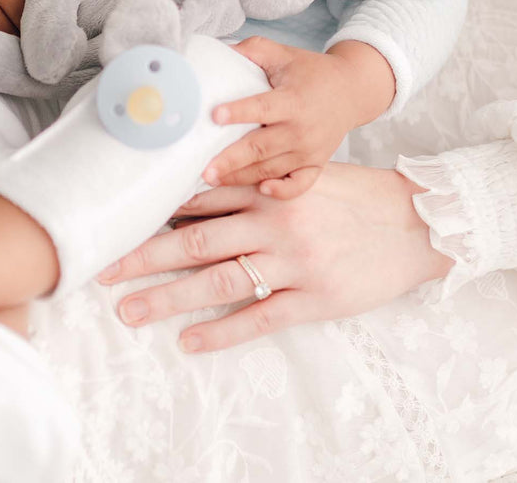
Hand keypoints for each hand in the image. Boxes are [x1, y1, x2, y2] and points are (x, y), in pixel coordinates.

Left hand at [97, 163, 451, 352]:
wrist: (415, 221)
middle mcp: (274, 220)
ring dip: (169, 297)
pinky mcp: (314, 297)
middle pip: (195, 239)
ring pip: (218, 280)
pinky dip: (222, 330)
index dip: (154, 212)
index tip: (117, 222)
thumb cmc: (354, 195)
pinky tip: (190, 342)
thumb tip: (199, 191)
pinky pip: (260, 316)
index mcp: (269, 187)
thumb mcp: (303, 175)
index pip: (197, 199)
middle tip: (102, 270)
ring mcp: (294, 260)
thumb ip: (256, 182)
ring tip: (129, 311)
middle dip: (144, 256)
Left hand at [203, 37, 395, 198]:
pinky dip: (283, 191)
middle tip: (205, 168)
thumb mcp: (284, 53)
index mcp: (293, 100)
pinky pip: (300, 185)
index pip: (262, 107)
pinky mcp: (316, 164)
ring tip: (213, 178)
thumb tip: (220, 52)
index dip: (239, 111)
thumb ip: (253, 50)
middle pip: (261, 147)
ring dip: (242, 177)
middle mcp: (301, 129)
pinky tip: (262, 190)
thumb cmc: (311, 72)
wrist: (352, 90)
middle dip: (231, 159)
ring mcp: (309, 151)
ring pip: (271, 168)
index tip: (215, 115)